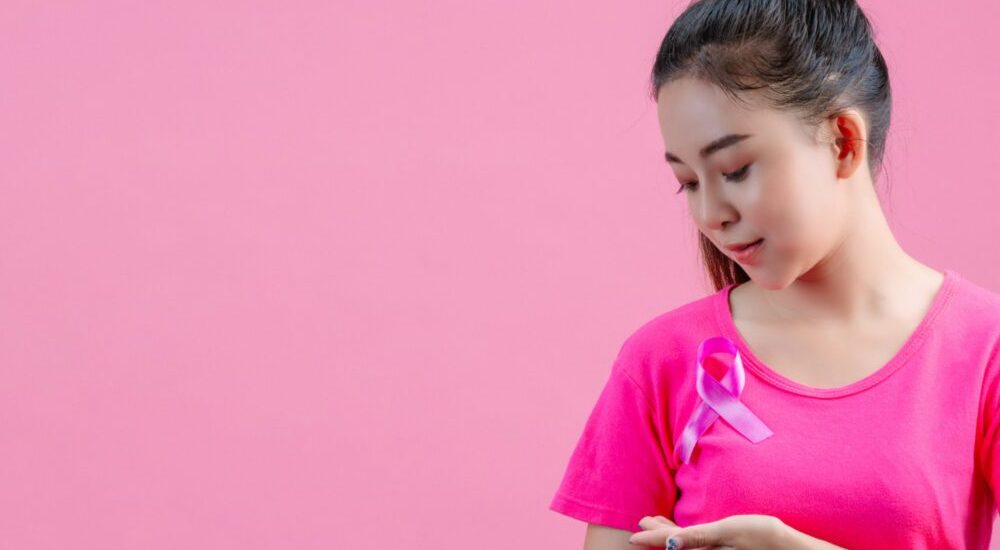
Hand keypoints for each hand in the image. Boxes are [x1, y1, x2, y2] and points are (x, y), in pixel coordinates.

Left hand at [630, 514, 784, 548]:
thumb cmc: (763, 536)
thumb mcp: (728, 532)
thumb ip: (698, 537)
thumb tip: (670, 544)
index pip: (672, 544)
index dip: (652, 538)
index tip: (636, 532)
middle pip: (676, 546)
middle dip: (659, 534)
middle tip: (644, 520)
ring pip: (686, 546)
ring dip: (670, 534)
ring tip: (657, 521)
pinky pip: (699, 546)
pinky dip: (686, 538)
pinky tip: (682, 532)